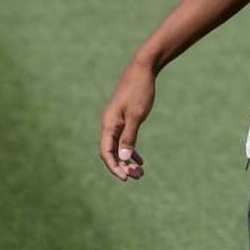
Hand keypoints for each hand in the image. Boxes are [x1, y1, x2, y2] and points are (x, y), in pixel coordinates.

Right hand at [99, 58, 155, 181]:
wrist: (142, 70)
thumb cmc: (140, 91)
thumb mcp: (137, 115)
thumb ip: (129, 136)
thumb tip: (124, 157)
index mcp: (109, 124)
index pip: (106, 152)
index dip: (114, 167)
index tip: (126, 179)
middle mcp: (109, 124)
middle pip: (111, 152)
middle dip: (122, 166)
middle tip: (138, 176)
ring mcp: (115, 121)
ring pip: (117, 147)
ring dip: (127, 160)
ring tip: (140, 172)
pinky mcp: (123, 118)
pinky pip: (123, 140)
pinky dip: (130, 150)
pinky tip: (139, 160)